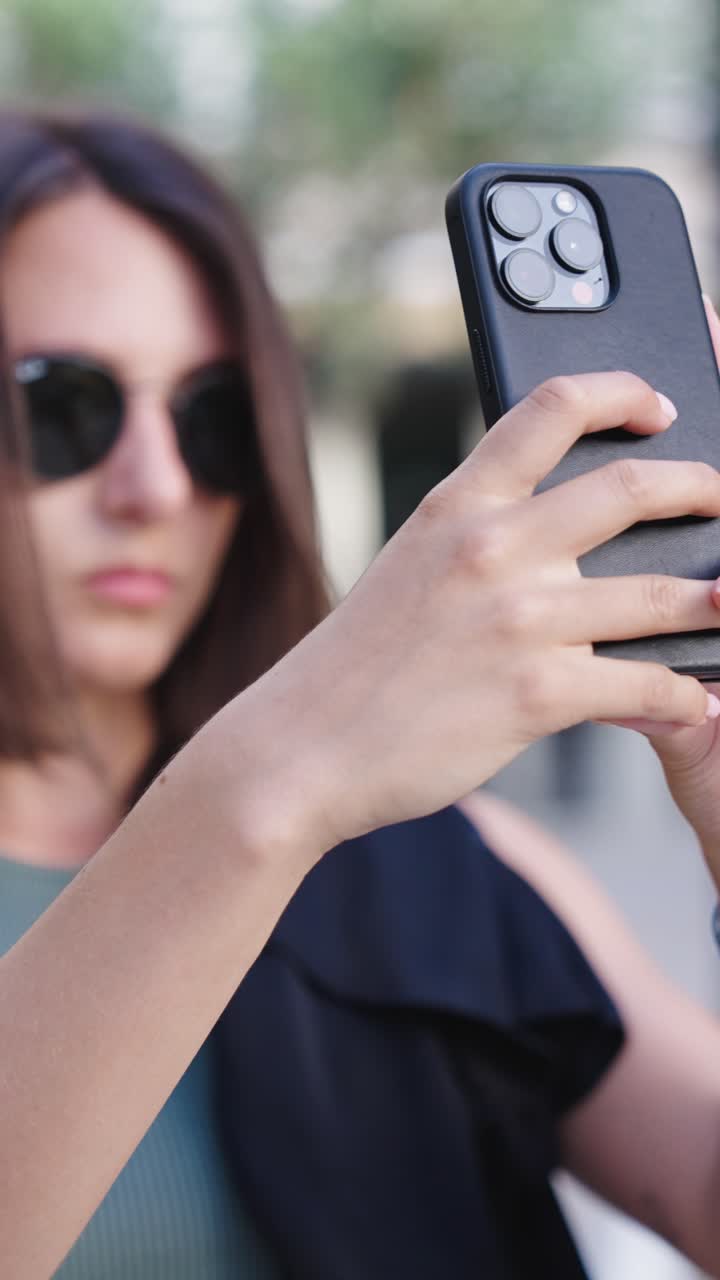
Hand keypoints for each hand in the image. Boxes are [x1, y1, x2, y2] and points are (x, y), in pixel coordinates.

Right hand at [243, 368, 719, 849]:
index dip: (619, 391)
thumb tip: (556, 545)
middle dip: (697, 489)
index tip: (656, 405)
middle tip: (717, 501)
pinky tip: (694, 704)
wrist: (301, 747)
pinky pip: (643, 686)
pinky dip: (683, 698)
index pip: (549, 409)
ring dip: (712, 601)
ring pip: (658, 595)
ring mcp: (518, 618)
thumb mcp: (408, 569)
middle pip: (629, 487)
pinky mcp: (536, 692)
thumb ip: (475, 541)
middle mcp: (492, 547)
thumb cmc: (355, 667)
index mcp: (458, 506)